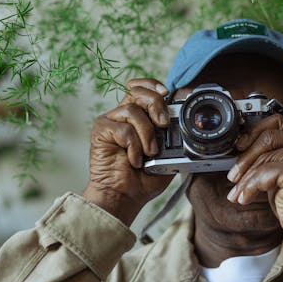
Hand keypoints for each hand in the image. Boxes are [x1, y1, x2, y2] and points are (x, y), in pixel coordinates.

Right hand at [83, 78, 173, 225]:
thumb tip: (182, 123)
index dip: (153, 85)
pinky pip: (123, 129)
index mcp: (138, 118)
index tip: (166, 92)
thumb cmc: (143, 180)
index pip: (142, 89)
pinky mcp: (100, 130)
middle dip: (156, 104)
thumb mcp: (167, 156)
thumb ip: (172, 138)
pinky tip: (134, 160)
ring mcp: (110, 122)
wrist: (125, 196)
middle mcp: (122, 116)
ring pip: (132, 110)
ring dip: (146, 134)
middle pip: (138, 92)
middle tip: (163, 125)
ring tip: (149, 153)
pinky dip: (133, 146)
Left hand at [226, 114, 282, 281]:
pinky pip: (264, 173)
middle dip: (245, 158)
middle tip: (233, 176)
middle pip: (267, 138)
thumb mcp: (281, 172)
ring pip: (263, 159)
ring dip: (245, 179)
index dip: (254, 132)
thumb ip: (270, 155)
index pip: (276, 122)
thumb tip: (239, 146)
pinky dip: (250, 187)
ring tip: (237, 193)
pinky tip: (245, 198)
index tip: (238, 146)